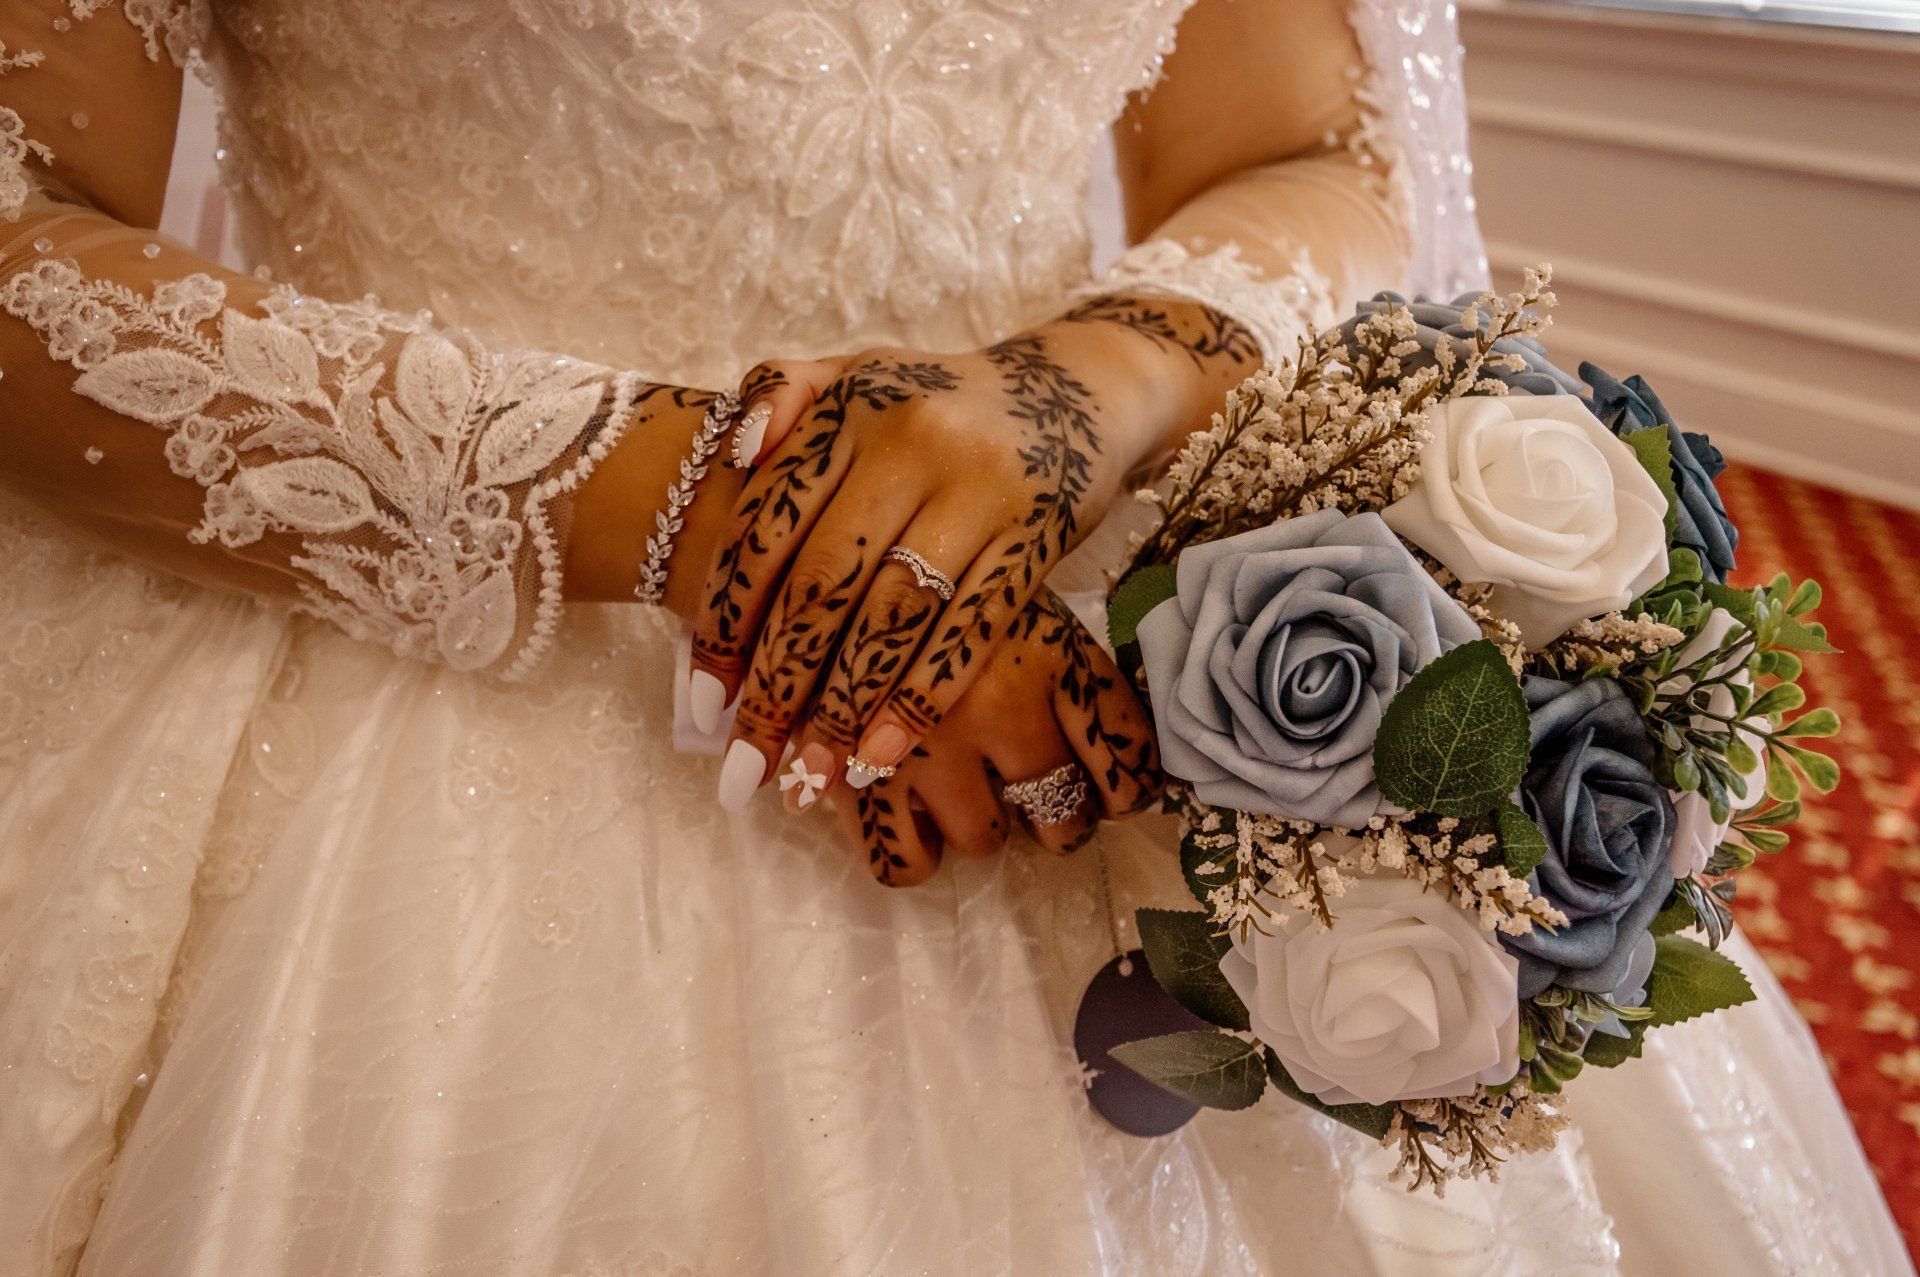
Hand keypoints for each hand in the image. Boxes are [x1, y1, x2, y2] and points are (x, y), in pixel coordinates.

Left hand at [690, 296, 1255, 804]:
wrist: (1076, 391)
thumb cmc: (937, 402)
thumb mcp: (856, 373)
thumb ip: (781, 394)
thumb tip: (735, 459)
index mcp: (850, 411)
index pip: (765, 530)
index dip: (726, 624)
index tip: (700, 705)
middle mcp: (910, 445)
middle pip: (823, 587)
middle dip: (777, 687)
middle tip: (744, 765)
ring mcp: (978, 491)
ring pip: (893, 619)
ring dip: (843, 710)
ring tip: (808, 779)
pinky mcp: (1036, 535)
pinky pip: (968, 632)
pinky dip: (919, 702)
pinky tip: (880, 759)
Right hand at [815, 590, 1161, 885]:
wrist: (815, 546)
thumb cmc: (926, 564)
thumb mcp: (1005, 584)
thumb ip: (1051, 656)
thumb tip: (1100, 754)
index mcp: (1051, 650)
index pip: (1125, 750)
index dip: (1128, 789)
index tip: (1114, 794)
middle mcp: (1002, 702)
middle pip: (1064, 808)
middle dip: (1058, 817)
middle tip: (1038, 800)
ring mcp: (932, 745)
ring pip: (985, 839)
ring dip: (982, 829)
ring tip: (963, 800)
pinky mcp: (862, 776)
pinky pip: (904, 862)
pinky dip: (915, 856)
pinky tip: (912, 823)